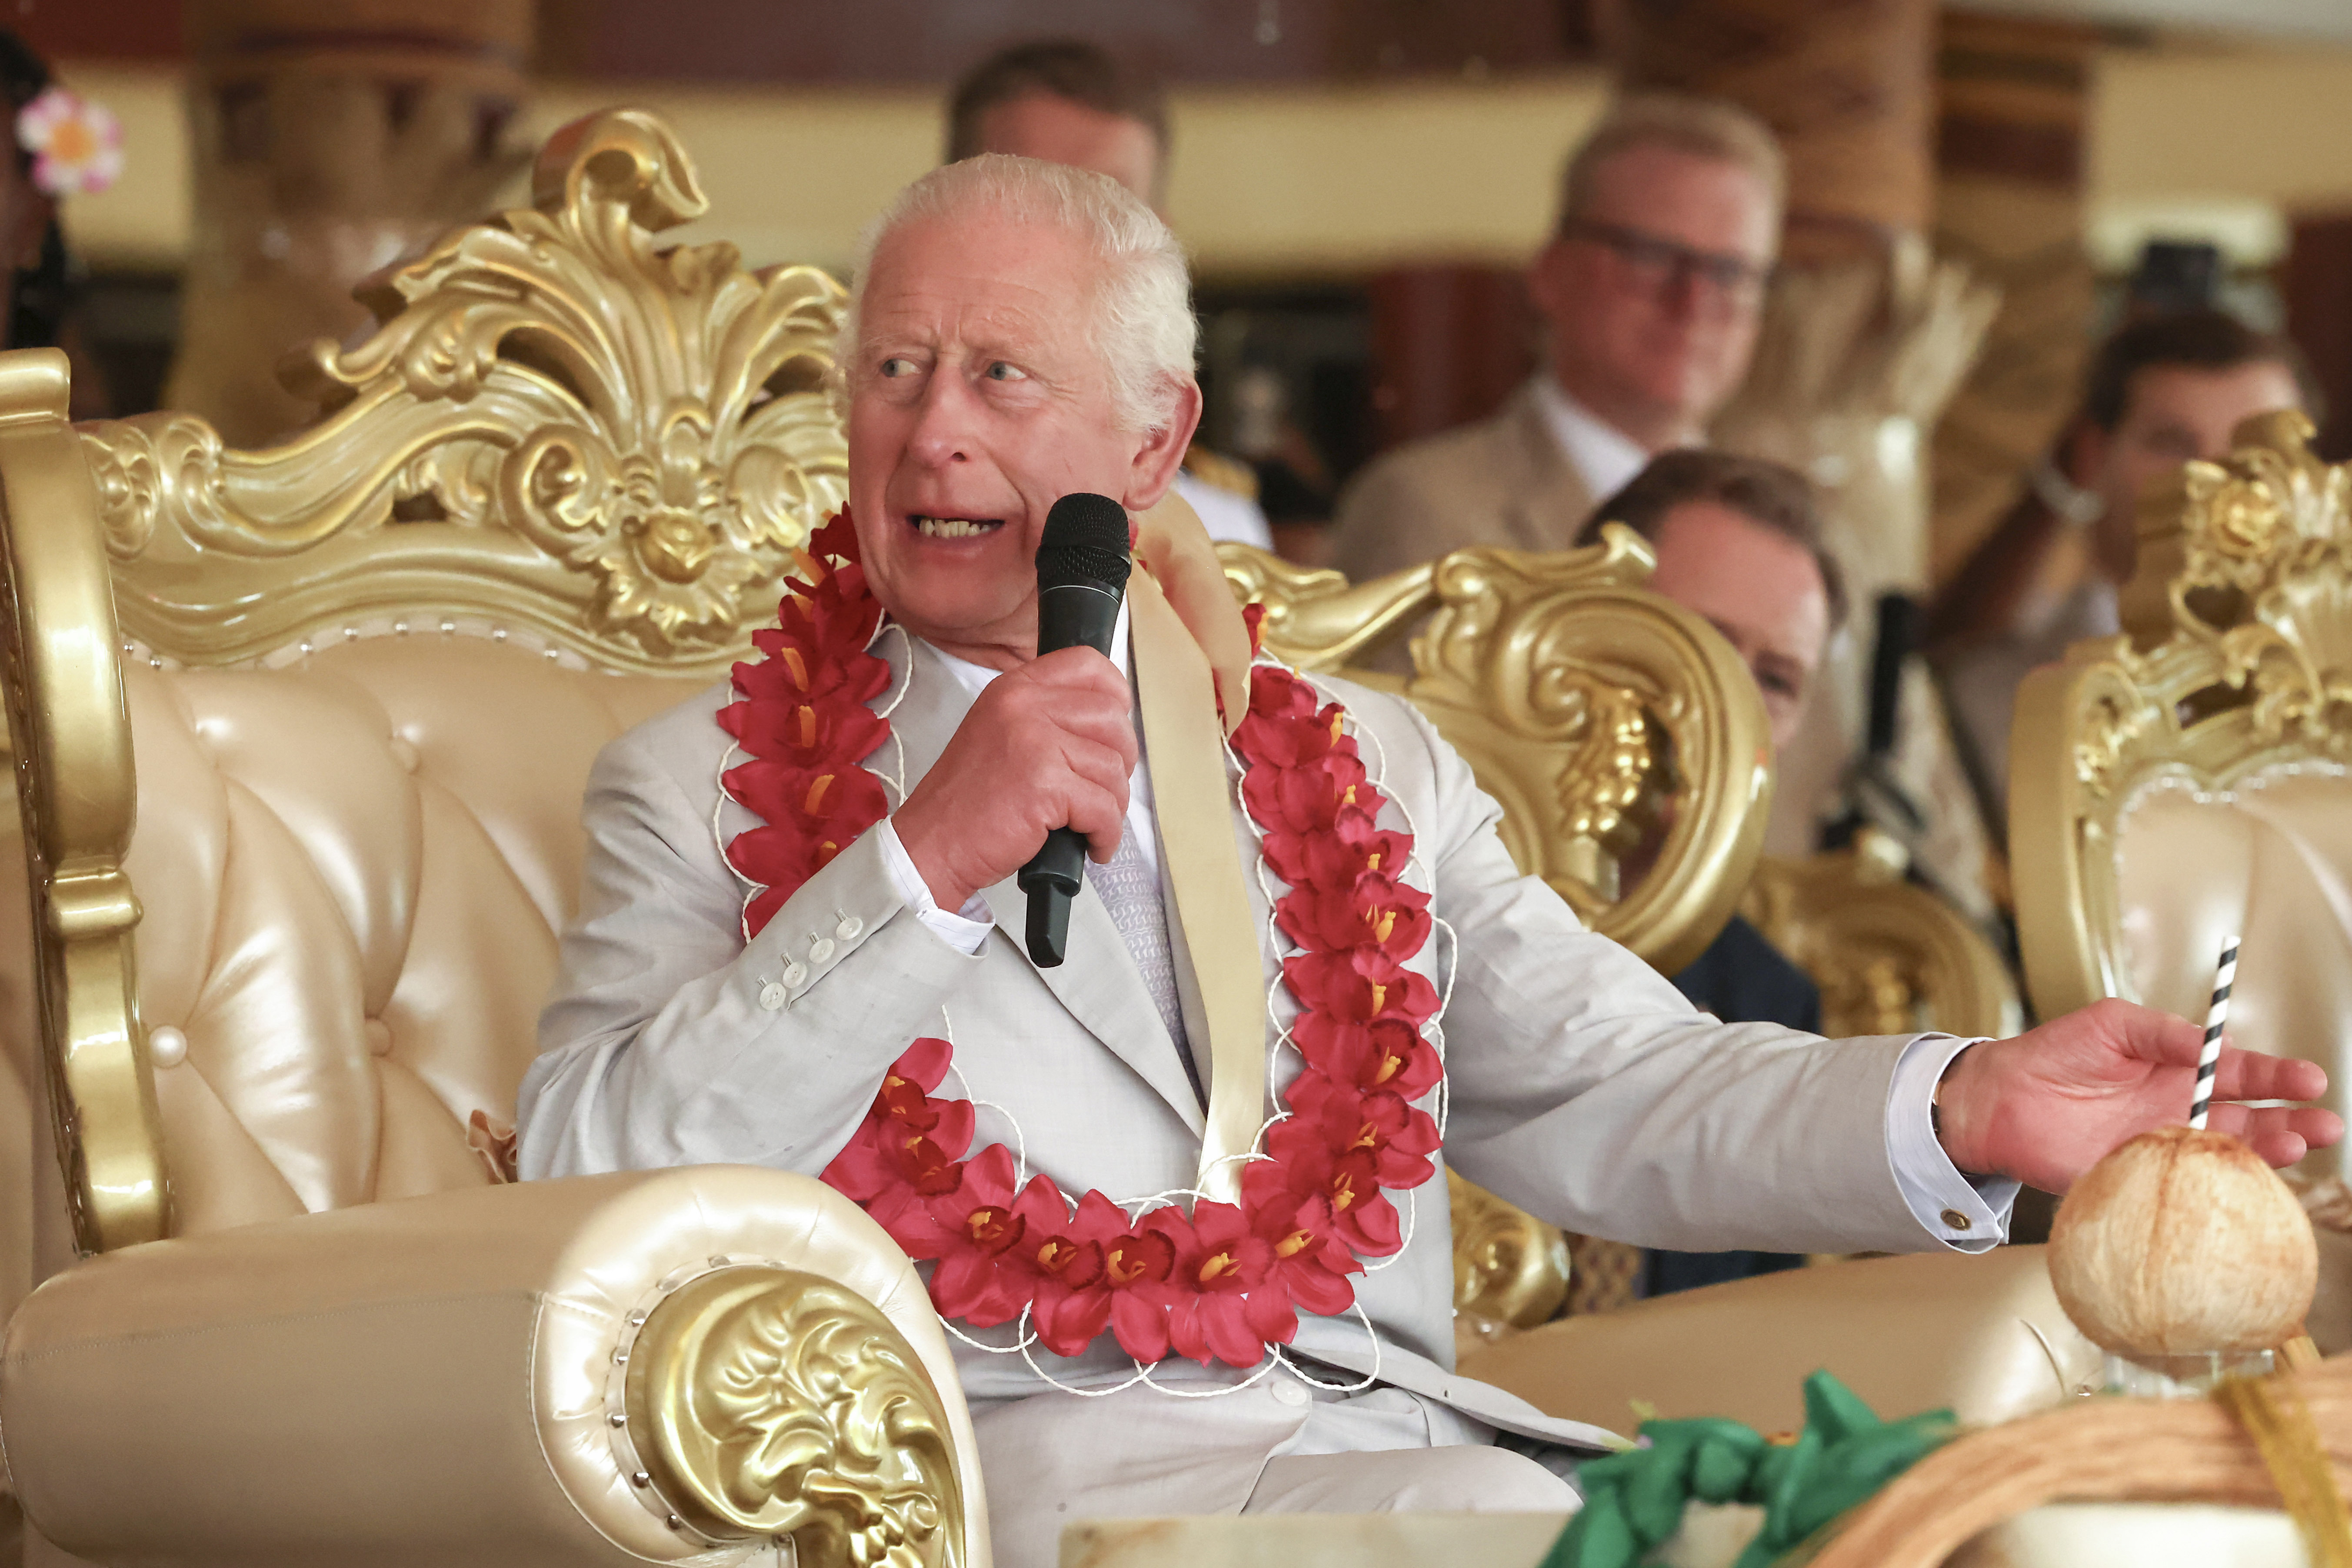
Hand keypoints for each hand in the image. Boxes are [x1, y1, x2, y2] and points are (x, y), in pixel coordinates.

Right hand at [892, 647, 1137, 909]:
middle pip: (1112, 719)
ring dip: (1113, 805)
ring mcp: (1035, 742)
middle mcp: (1024, 705)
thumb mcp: (1000, 734)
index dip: (1115, 696)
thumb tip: (1110, 724)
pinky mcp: (1045, 784)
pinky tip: (1092, 844)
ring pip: (1113, 768)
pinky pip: (1105, 808)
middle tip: (1102, 790)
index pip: (1087, 664)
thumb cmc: (969, 801)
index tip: (1114, 731)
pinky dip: (1106, 834)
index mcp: (1015, 688)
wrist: (933, 845)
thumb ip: (1045, 717)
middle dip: (1120, 762)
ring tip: (1091, 824)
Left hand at [1934, 998, 2342, 1192]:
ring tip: (2296, 1145)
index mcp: (2181, 1071)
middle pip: (2251, 1123)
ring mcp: (2163, 1149)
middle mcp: (2181, 1113)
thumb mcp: (2115, 1024)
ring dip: (2266, 1154)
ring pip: (2227, 1158)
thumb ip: (2165, 1033)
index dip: (2278, 1077)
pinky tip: (2235, 1181)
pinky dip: (2212, 1188)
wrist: (2000, 1097)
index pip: (2243, 1076)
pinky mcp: (2139, 1180)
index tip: (2309, 1080)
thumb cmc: (2054, 1053)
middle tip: (2323, 1124)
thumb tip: (2216, 1044)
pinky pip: (2184, 1189)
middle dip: (2292, 1122)